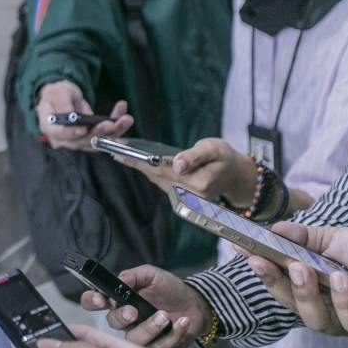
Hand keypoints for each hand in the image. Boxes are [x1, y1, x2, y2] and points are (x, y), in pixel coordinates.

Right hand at [35, 80, 133, 150]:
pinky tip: (123, 115)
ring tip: (126, 119)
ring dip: (113, 131)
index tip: (84, 129)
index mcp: (49, 127)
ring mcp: (78, 140)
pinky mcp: (91, 138)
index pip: (59, 134)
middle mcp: (63, 138)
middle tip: (111, 123)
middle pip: (81, 141)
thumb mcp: (58, 93)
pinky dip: (116, 127)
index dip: (72, 133)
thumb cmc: (57, 94)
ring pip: (97, 141)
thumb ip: (64, 105)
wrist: (63, 96)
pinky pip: (104, 136)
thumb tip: (73, 117)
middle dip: (99, 132)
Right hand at [79, 265, 211, 347]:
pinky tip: (181, 321)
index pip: (94, 301)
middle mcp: (126, 319)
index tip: (102, 298)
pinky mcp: (157, 347)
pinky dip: (172, 334)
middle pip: (112, 322)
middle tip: (133, 311)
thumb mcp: (151, 274)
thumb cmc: (170, 289)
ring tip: (164, 316)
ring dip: (149, 328)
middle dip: (122, 317)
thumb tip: (118, 280)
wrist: (195, 304)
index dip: (92, 301)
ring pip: (134, 339)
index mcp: (119, 299)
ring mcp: (141, 334)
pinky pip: (158, 347)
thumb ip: (132, 275)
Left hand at [114, 138, 255, 202]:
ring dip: (138, 166)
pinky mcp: (179, 196)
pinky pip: (159, 181)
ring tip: (120, 153)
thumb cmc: (224, 157)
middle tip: (113, 149)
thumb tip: (177, 164)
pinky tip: (136, 160)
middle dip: (134, 162)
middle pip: (155, 176)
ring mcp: (183, 198)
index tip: (120, 153)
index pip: (162, 170)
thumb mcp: (213, 149)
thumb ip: (195, 157)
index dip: (139, 161)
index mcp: (198, 184)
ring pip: (155, 179)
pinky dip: (148, 170)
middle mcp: (189, 195)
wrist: (234, 174)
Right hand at [245, 223, 347, 335]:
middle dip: (276, 284)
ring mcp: (346, 321)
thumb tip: (273, 229)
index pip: (278, 283)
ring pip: (318, 321)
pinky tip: (342, 280)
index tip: (241, 249)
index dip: (258, 269)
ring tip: (306, 269)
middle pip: (292, 307)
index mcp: (313, 288)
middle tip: (265, 261)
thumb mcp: (334, 239)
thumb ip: (304, 237)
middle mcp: (326, 309)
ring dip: (307, 296)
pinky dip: (343, 301)